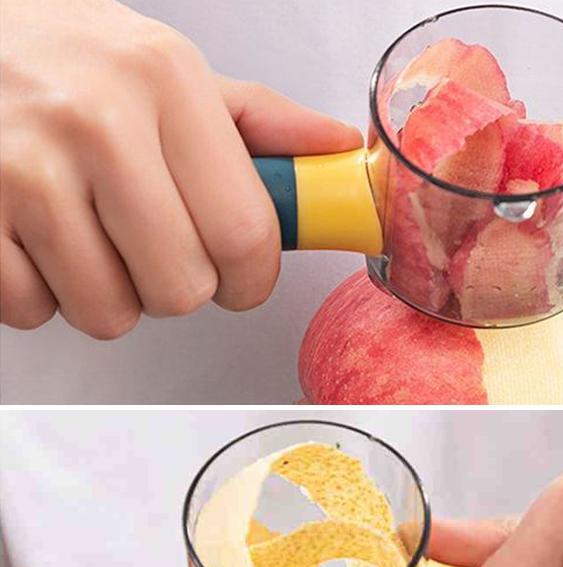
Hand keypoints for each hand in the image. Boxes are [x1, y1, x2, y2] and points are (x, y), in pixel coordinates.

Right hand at [0, 0, 359, 337]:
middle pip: (181, 288)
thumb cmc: (71, 61)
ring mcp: (23, 169)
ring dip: (109, 295)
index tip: (241, 281)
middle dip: (177, 286)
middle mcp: (96, 122)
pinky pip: (32, 311)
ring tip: (90, 237)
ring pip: (107, 313)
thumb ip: (258, 121)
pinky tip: (38, 241)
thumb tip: (335, 149)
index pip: (245, 235)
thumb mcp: (168, 70)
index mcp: (165, 83)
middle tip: (154, 247)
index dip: (252, 281)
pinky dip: (42, 294)